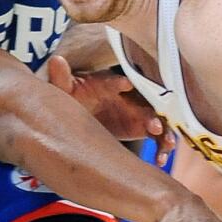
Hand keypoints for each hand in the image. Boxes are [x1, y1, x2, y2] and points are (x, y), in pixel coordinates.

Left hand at [44, 55, 174, 163]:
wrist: (83, 111)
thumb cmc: (76, 96)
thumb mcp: (66, 89)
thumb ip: (62, 77)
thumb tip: (56, 60)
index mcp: (110, 83)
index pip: (116, 80)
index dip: (119, 82)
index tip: (125, 85)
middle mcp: (130, 95)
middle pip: (147, 100)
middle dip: (153, 112)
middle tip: (155, 126)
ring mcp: (139, 111)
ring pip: (159, 118)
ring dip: (165, 131)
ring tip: (164, 145)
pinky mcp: (143, 126)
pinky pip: (158, 137)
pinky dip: (162, 148)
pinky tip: (160, 161)